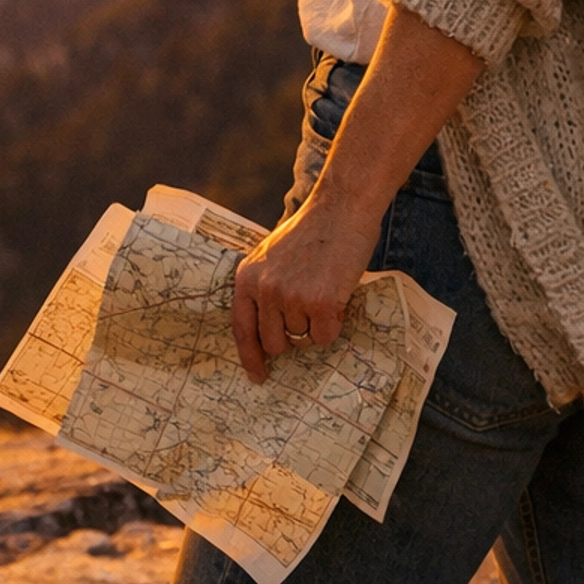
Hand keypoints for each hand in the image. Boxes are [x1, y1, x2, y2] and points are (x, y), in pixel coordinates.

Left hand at [231, 188, 384, 382]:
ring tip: (325, 291)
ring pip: (302, 339)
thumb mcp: (273, 255)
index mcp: (248, 277)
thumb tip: (269, 332)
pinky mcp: (320, 303)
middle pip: (274, 343)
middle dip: (292, 335)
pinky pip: (325, 335)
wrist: (341, 208)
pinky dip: (334, 323)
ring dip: (316, 324)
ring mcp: (292, 297)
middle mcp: (265, 290)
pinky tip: (337, 296)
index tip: (258, 375)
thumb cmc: (312, 231)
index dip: (250, 356)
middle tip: (310, 312)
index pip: (242, 329)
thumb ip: (265, 287)